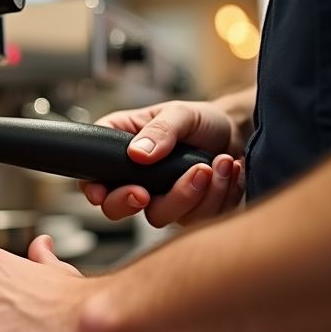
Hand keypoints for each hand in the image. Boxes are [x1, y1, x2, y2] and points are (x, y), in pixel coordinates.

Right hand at [80, 100, 246, 226]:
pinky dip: (218, 194)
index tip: (102, 193)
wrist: (237, 135)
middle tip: (147, 192)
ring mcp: (161, 200)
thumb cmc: (201, 121)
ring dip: (193, 192)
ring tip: (218, 162)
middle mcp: (137, 179)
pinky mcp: (188, 213)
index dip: (93, 189)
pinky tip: (228, 170)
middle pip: (117, 208)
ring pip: (161, 216)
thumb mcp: (180, 112)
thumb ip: (160, 129)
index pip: (93, 176)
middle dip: (134, 202)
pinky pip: (196, 218)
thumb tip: (138, 153)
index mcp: (123, 150)